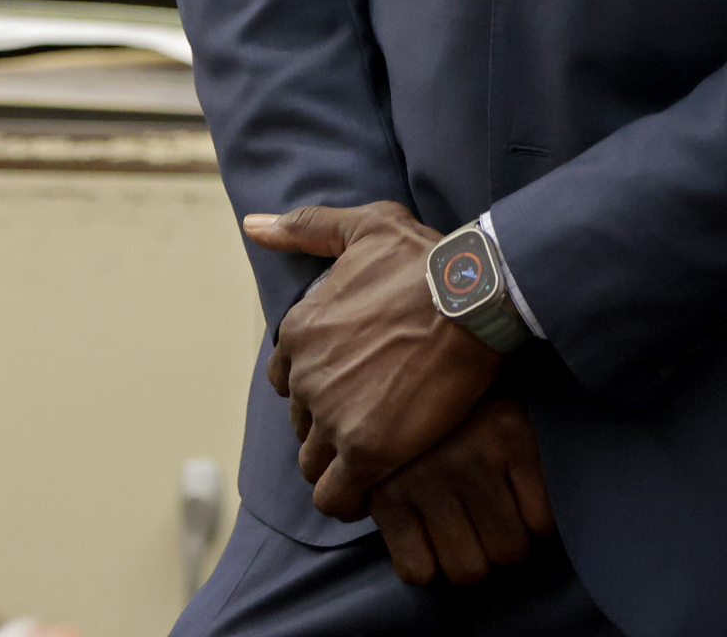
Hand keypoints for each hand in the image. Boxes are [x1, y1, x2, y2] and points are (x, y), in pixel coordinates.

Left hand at [243, 201, 503, 521]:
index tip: (356, 385)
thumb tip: (253, 226)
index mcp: (300, 328)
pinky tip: (376, 490)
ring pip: (314, 463)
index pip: (287, 379)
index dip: (319, 386)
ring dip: (340, 464)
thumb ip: (306, 227)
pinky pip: (336, 497)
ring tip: (381, 455)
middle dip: (331, 425)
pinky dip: (350, 500)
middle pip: (302, 422)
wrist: (472, 296)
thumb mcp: (364, 226)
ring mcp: (332, 415)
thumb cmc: (425, 259)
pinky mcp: (366, 451)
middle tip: (377, 418)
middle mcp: (305, 374)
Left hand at [368, 396, 555, 585]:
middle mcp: (423, 476)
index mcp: (385, 482)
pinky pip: (541, 519)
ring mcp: (470, 458)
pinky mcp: (513, 437)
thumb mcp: (373, 442)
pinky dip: (541, 514)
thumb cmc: (408, 389)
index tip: (445, 538)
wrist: (446, 315)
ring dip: (512, 539)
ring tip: (507, 511)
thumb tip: (383, 530)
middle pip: (465, 571)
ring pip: (505, 552)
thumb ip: (373, 487)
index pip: (417, 571)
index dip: (438, 560)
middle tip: (482, 526)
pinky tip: (529, 490)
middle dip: (480, 554)